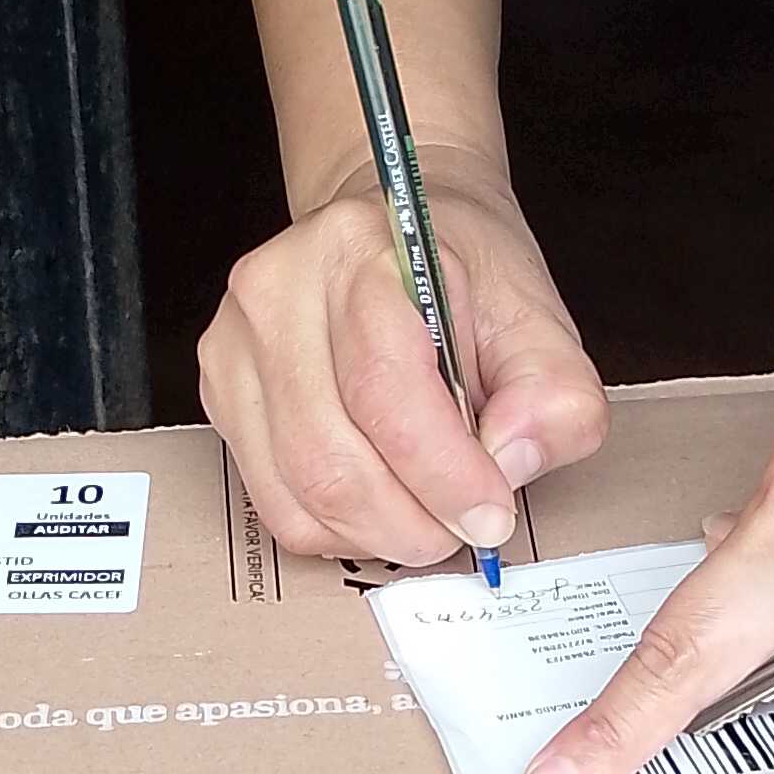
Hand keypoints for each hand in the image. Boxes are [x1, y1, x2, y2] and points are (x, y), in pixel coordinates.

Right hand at [198, 150, 609, 566]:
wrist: (394, 241)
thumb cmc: (459, 278)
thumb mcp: (538, 320)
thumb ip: (552, 394)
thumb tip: (507, 463)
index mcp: (360, 249)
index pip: (385, 387)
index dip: (443, 472)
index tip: (491, 512)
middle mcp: (278, 290)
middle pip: (330, 455)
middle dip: (411, 520)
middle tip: (464, 530)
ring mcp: (235, 343)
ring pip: (298, 491)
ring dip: (377, 532)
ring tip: (429, 518)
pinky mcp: (222, 393)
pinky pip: (275, 503)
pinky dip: (338, 529)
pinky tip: (380, 506)